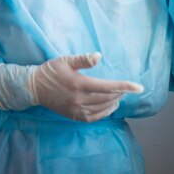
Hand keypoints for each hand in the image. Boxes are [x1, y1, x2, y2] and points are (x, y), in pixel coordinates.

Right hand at [28, 52, 143, 122]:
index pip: (108, 87)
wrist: (34, 88)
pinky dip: (105, 112)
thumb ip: (83, 59)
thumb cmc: (51, 71)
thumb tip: (99, 56)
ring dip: (114, 102)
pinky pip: (94, 117)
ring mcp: (76, 110)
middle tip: (128, 87)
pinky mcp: (74, 116)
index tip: (139, 87)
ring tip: (120, 95)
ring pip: (103, 108)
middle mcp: (79, 99)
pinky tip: (110, 107)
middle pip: (108, 98)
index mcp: (79, 84)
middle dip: (121, 93)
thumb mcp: (65, 60)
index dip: (126, 86)